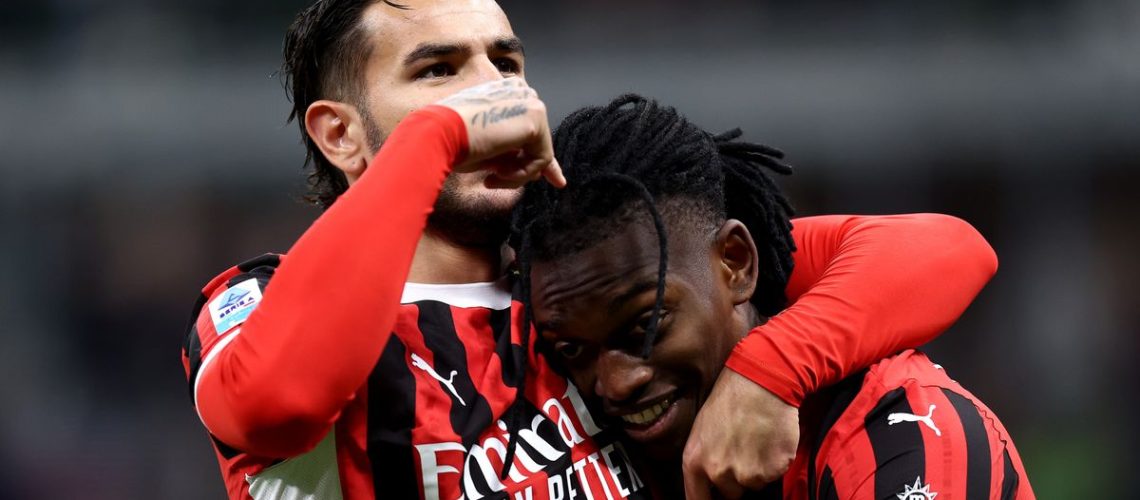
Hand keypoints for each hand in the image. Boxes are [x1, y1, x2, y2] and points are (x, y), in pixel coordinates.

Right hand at [435, 77, 564, 188]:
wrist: (437, 133)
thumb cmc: (449, 139)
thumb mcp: (485, 145)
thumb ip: (509, 153)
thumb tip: (537, 174)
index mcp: (504, 92)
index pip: (527, 125)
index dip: (531, 155)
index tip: (544, 178)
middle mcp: (520, 92)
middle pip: (537, 138)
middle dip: (526, 167)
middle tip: (497, 179)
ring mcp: (530, 103)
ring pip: (540, 151)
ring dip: (518, 173)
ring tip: (492, 177)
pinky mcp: (535, 120)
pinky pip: (542, 160)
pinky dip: (521, 174)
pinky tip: (498, 173)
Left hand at [682, 369, 798, 498]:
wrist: (760, 381)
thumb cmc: (730, 399)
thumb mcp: (701, 429)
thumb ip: (703, 460)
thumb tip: (709, 480)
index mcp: (695, 461)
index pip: (696, 499)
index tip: (714, 498)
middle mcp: (718, 472)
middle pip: (730, 493)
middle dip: (737, 477)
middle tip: (743, 448)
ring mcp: (747, 473)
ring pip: (754, 484)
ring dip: (758, 468)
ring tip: (757, 439)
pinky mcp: (773, 469)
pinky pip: (774, 475)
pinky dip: (775, 462)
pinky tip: (770, 439)